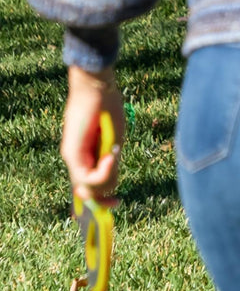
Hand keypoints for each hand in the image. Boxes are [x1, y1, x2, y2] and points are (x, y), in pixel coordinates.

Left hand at [62, 65, 124, 206]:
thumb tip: (112, 182)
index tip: (116, 204)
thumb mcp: (115, 138)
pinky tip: (111, 157)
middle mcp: (76, 159)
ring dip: (107, 179)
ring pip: (87, 187)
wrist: (97, 86)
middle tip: (117, 197)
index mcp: (88, 154)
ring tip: (115, 158)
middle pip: (88, 191)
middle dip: (105, 196)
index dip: (100, 199)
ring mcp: (72, 157)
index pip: (88, 185)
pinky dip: (102, 172)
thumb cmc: (108, 106)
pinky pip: (86, 177)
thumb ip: (112, 160)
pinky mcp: (72, 153)